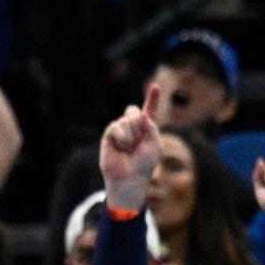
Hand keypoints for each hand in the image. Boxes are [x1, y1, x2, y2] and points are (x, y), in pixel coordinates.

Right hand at [98, 83, 161, 209]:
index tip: (155, 86)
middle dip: (138, 122)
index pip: (149, 110)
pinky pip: (115, 126)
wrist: (130, 178)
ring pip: (125, 119)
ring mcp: (120, 132)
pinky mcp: (109, 137)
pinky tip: (121, 147)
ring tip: (129, 148)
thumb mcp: (155, 142)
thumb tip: (137, 114)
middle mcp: (132, 128)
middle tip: (138, 140)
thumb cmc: (145, 164)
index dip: (152, 98)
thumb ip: (151, 125)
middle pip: (133, 110)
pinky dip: (121, 136)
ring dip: (131, 134)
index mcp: (147, 129)